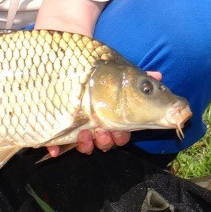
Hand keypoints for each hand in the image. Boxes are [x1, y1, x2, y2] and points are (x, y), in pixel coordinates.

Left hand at [45, 71, 161, 158]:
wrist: (65, 60)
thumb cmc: (97, 70)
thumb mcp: (117, 73)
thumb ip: (139, 79)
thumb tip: (158, 76)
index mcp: (113, 117)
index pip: (121, 134)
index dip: (121, 136)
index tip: (120, 131)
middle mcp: (97, 126)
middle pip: (105, 142)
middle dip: (105, 141)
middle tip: (102, 131)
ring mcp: (77, 129)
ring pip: (85, 145)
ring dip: (86, 144)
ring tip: (83, 134)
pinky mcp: (56, 129)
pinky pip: (55, 145)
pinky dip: (54, 150)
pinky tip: (52, 151)